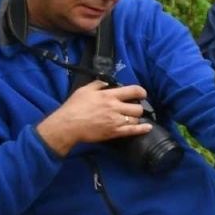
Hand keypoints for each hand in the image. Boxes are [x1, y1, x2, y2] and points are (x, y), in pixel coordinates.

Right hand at [35, 81, 150, 155]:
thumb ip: (98, 84)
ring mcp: (116, 121)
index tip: (141, 94)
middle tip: (132, 108)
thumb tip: (107, 82)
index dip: (141, 92)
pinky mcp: (114, 132)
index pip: (133, 91)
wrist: (67, 125)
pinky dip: (142, 129)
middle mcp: (115, 107)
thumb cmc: (73, 107)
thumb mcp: (84, 90)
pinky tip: (148, 128)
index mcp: (109, 96)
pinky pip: (132, 131)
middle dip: (137, 107)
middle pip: (137, 107)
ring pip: (136, 119)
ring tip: (130, 117)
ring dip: (135, 118)